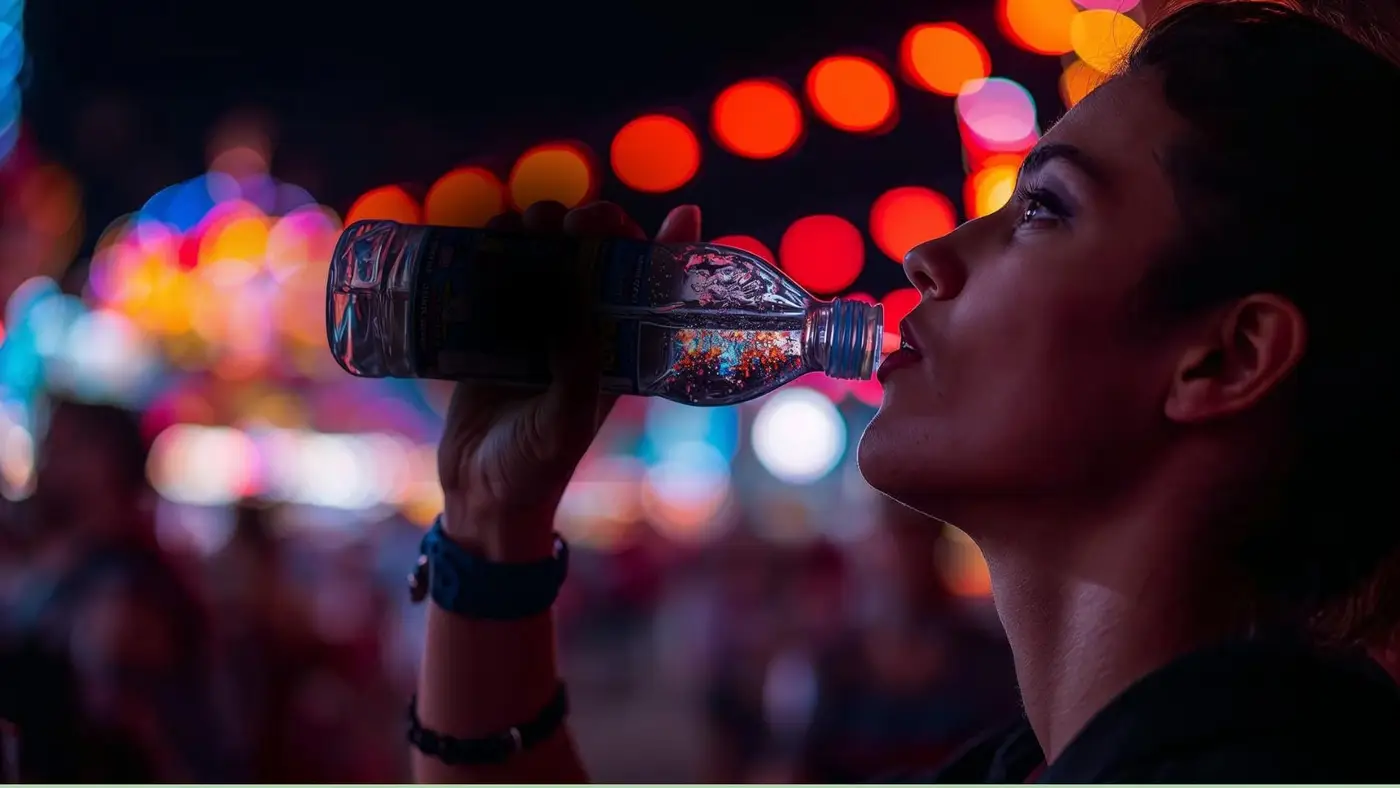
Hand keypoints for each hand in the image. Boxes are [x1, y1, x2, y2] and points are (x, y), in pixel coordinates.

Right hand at [436, 200, 701, 559]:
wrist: (480, 496)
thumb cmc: (536, 467)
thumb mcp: (567, 422)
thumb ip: (581, 367)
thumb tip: (581, 299)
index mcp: (618, 346)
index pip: (648, 280)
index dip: (655, 241)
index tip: (632, 220)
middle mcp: (582, 326)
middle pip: (593, 250)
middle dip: (582, 222)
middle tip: (560, 225)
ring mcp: (534, 321)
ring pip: (543, 250)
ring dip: (534, 225)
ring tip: (517, 228)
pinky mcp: (489, 326)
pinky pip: (494, 271)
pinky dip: (489, 246)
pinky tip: (481, 239)